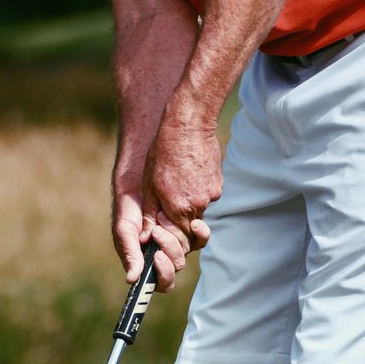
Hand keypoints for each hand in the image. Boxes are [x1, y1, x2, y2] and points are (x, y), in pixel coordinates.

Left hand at [142, 101, 219, 284]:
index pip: (179, 238)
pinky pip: (206, 195)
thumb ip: (150, 213)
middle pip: (191, 228)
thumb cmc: (163, 152)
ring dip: (188, 203)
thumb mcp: (149, 184)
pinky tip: (187, 173)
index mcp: (179, 208)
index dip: (170, 236)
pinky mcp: (218, 183)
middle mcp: (199, 204)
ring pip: (199, 210)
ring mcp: (212, 194)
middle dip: (181, 223)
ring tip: (177, 180)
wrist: (188, 125)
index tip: (161, 227)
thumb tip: (146, 237)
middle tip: (169, 204)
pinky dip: (196, 190)